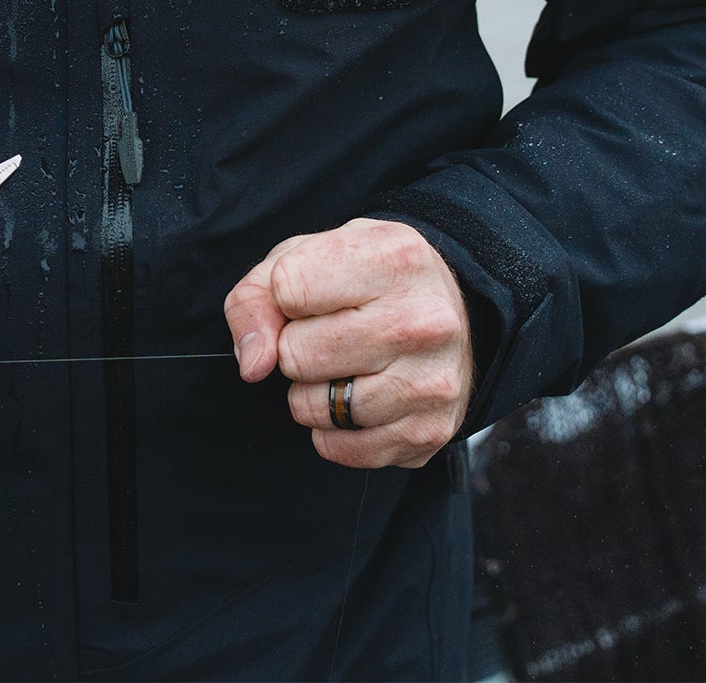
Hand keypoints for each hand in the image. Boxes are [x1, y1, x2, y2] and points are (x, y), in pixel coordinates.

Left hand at [223, 218, 472, 468]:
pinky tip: (357, 399)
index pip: (288, 290)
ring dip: (310, 393)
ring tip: (341, 366)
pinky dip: (332, 431)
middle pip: (297, 354)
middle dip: (292, 348)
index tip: (311, 295)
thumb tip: (253, 365)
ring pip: (315, 406)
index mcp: (393, 258)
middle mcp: (424, 319)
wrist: (453, 314)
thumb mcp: (304, 257)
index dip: (282, 298)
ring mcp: (432, 381)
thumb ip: (255, 298)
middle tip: (325, 335)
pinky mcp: (429, 431)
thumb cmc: (360, 280)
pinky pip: (340, 448)